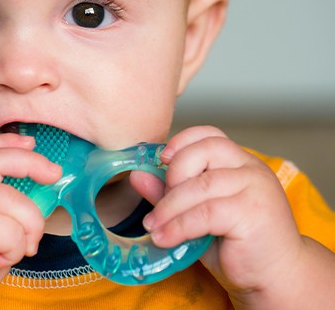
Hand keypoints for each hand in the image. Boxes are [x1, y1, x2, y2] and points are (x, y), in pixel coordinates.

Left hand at [131, 126, 304, 303]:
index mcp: (240, 162)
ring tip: (153, 226)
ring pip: (200, 185)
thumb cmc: (236, 243)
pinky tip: (165, 238)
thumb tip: (137, 175)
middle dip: (173, 175)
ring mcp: (255, 188)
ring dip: (168, 207)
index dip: (182, 140)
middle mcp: (251, 169)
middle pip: (204, 151)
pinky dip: (179, 226)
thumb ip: (170, 192)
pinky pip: (205, 213)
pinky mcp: (252, 213)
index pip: (210, 135)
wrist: (275, 278)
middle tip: (159, 204)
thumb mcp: (197, 213)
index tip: (160, 159)